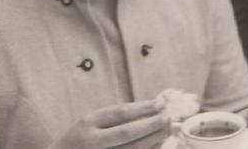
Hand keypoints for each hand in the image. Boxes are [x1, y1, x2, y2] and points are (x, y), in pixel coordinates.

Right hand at [51, 98, 168, 148]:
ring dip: (152, 140)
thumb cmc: (79, 141)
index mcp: (88, 123)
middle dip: (151, 125)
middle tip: (168, 117)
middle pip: (127, 133)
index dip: (143, 108)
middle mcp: (91, 141)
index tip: (162, 103)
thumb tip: (151, 108)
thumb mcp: (91, 123)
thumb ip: (115, 118)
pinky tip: (156, 145)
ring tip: (166, 131)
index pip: (120, 113)